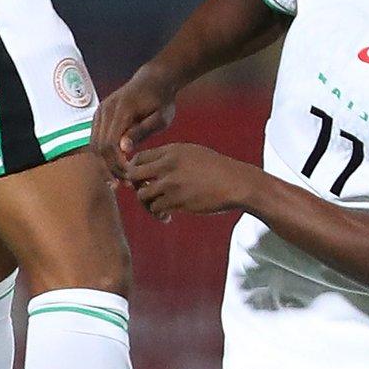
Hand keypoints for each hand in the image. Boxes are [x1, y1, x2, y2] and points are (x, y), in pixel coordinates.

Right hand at [93, 65, 179, 174]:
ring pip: (94, 145)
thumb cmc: (161, 100)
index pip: (110, 143)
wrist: (153, 80)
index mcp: (121, 109)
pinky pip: (95, 140)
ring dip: (105, 164)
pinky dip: (103, 156)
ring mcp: (99, 112)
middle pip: (98, 147)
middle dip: (110, 168)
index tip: (130, 177)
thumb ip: (142, 131)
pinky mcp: (99, 116)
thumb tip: (123, 149)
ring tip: (120, 180)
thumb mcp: (160, 117)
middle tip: (126, 183)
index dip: (117, 164)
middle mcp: (105, 110)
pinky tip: (115, 167)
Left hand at [124, 142, 255, 219]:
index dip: (136, 169)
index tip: (143, 179)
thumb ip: (170, 158)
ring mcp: (172, 183)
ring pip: (142, 195)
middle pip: (133, 175)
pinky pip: (156, 208)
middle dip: (135, 186)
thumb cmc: (216, 169)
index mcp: (171, 151)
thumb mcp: (193, 153)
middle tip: (146, 193)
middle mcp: (168, 165)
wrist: (235, 183)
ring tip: (158, 209)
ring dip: (146, 204)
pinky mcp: (177, 200)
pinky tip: (167, 217)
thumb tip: (150, 168)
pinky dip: (158, 215)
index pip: (138, 157)